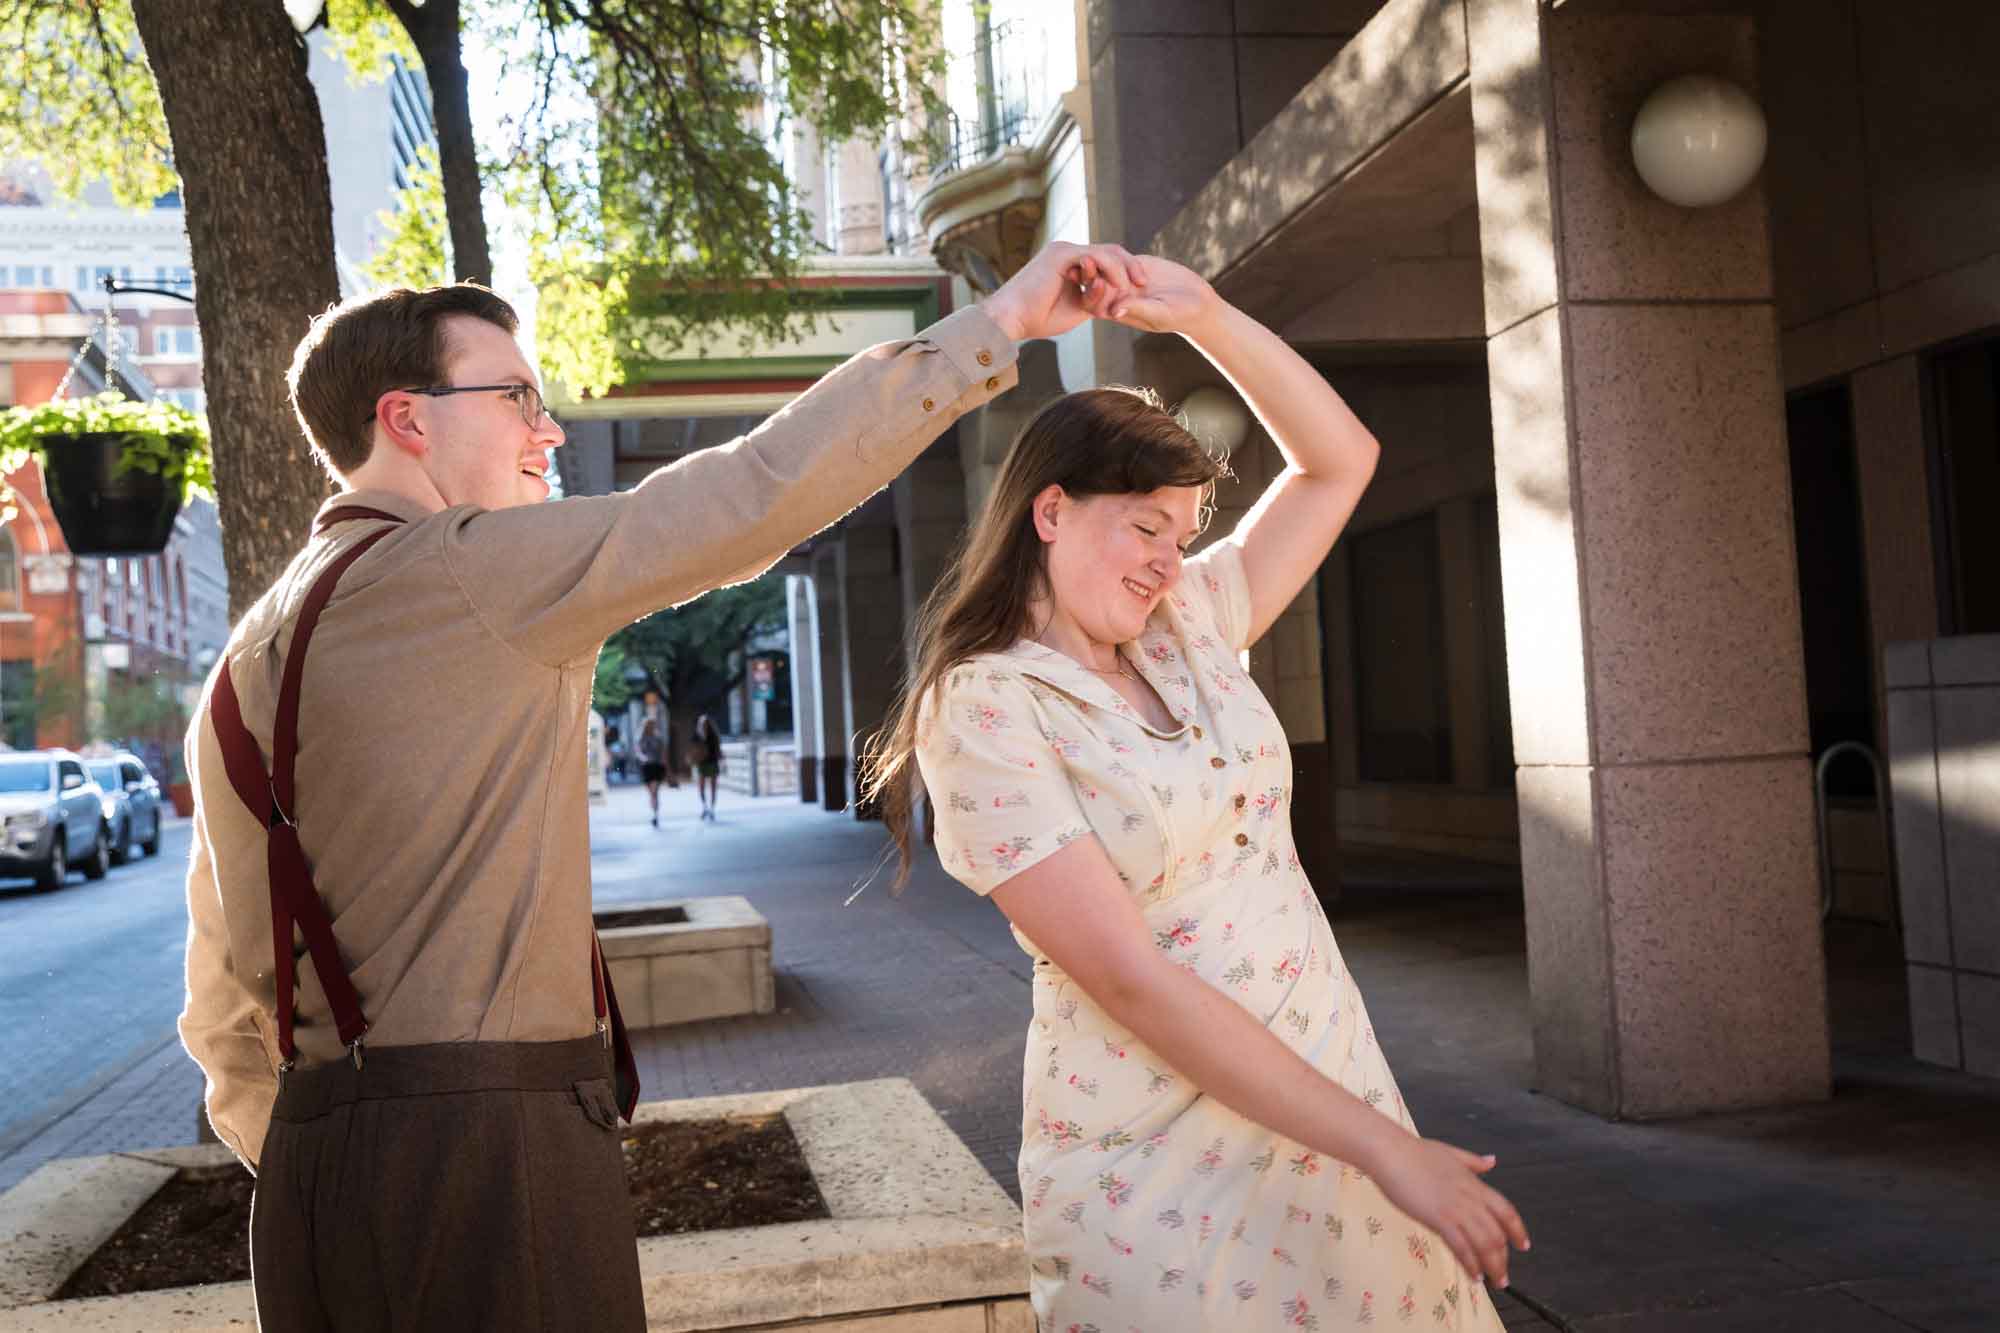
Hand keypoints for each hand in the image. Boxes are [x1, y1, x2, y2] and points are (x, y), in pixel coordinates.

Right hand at [981, 241, 1145, 341]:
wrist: (1011, 319)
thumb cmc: (1037, 319)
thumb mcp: (1075, 309)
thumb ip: (1093, 299)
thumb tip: (1111, 301)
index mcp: (1069, 264)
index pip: (1104, 260)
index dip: (1124, 272)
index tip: (1138, 289)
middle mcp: (1067, 253)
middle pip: (1109, 251)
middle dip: (1130, 266)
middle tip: (1144, 283)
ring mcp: (1064, 251)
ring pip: (1106, 252)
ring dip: (1124, 269)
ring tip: (1133, 287)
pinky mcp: (1062, 254)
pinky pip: (1096, 257)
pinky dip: (1110, 271)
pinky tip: (1118, 286)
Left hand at [1100, 253, 1219, 336]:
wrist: (1196, 301)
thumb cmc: (1178, 316)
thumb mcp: (1158, 313)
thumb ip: (1137, 309)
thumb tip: (1114, 310)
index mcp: (1118, 311)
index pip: (1094, 303)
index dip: (1090, 293)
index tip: (1093, 282)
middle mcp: (1117, 295)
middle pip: (1094, 283)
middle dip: (1089, 272)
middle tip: (1085, 260)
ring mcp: (1125, 279)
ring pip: (1106, 267)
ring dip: (1100, 259)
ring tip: (1095, 251)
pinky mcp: (1136, 264)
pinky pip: (1122, 257)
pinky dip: (1116, 253)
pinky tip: (1112, 249)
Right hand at [1366, 1135, 1529, 1289]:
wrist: (1390, 1152)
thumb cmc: (1414, 1152)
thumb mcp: (1450, 1152)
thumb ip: (1473, 1161)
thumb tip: (1492, 1161)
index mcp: (1474, 1183)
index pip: (1506, 1211)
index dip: (1517, 1230)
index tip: (1523, 1246)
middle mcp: (1470, 1197)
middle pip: (1497, 1233)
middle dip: (1503, 1258)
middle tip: (1503, 1275)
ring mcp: (1455, 1208)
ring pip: (1484, 1243)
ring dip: (1492, 1266)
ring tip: (1493, 1281)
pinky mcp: (1438, 1218)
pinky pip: (1461, 1246)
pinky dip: (1470, 1263)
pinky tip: (1473, 1275)